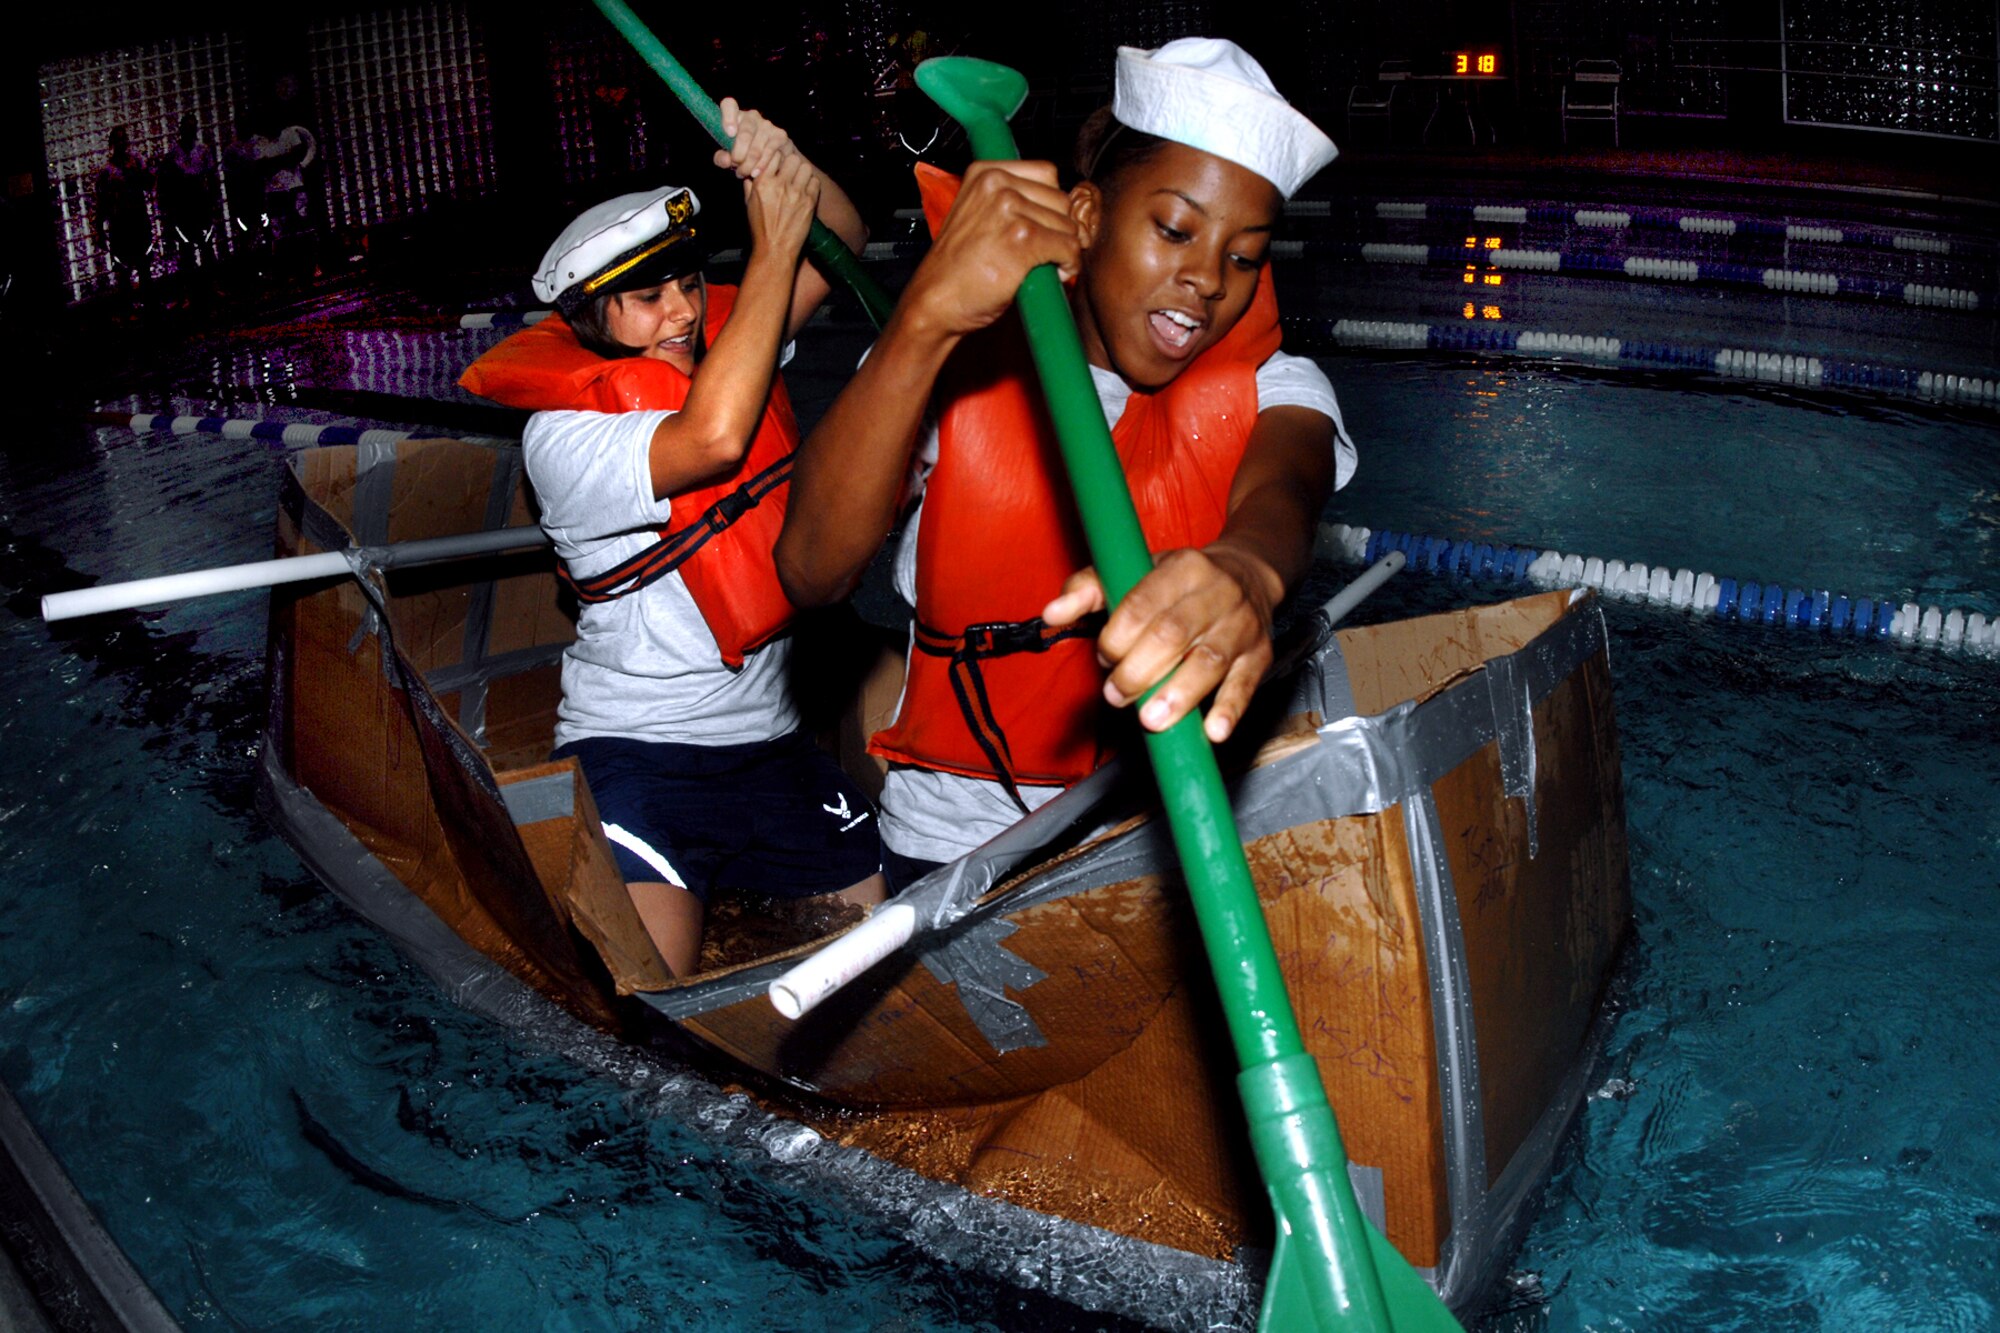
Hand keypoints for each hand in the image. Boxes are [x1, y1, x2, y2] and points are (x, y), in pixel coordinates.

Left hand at [713, 98, 798, 180]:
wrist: (772, 156)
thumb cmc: (744, 153)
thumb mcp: (729, 156)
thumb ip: (722, 158)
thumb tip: (726, 160)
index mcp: (736, 116)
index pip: (729, 105)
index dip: (728, 117)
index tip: (729, 133)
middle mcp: (752, 116)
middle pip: (744, 134)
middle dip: (738, 156)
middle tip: (736, 168)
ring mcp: (767, 125)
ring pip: (756, 148)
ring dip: (749, 165)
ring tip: (744, 173)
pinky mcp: (780, 135)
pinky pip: (769, 152)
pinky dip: (761, 165)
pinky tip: (756, 173)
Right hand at [741, 144, 819, 262]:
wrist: (775, 249)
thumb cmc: (761, 228)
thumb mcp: (748, 204)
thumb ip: (750, 184)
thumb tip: (751, 171)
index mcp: (763, 183)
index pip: (774, 155)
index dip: (776, 158)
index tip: (776, 165)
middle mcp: (780, 185)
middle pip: (792, 159)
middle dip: (790, 164)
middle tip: (789, 173)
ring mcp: (797, 193)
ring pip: (805, 167)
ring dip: (802, 172)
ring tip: (798, 181)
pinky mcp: (809, 202)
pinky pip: (815, 181)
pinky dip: (811, 184)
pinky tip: (805, 191)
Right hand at [899, 160, 1080, 340]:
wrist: (936, 300)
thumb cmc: (958, 267)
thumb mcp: (979, 215)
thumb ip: (1013, 200)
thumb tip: (1064, 206)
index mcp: (985, 172)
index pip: (1046, 173)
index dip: (1051, 204)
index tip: (1045, 226)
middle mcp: (996, 184)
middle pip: (1060, 198)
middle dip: (1060, 229)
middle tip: (1045, 252)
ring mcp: (1008, 208)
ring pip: (1068, 224)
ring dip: (1064, 250)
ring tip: (1042, 265)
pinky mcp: (1022, 237)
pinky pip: (1067, 247)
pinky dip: (1069, 265)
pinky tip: (1053, 274)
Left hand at [1042, 543, 1282, 743]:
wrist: (1248, 574)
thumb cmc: (1179, 581)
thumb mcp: (1136, 571)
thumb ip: (1088, 590)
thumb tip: (1051, 614)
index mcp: (1182, 567)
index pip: (1144, 605)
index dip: (1118, 637)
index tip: (1105, 659)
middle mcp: (1217, 593)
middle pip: (1174, 635)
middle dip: (1139, 671)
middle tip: (1116, 696)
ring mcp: (1241, 626)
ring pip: (1210, 662)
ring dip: (1179, 695)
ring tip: (1151, 720)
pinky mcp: (1259, 655)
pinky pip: (1246, 684)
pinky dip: (1229, 709)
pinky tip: (1212, 732)